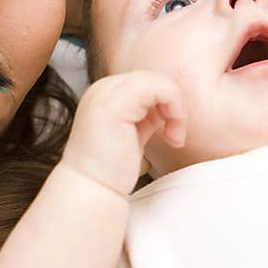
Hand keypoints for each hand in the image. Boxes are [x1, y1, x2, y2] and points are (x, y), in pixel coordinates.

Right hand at [60, 70, 186, 195]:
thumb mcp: (131, 134)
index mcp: (105, 94)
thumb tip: (165, 109)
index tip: (169, 134)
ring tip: (173, 137)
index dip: (164, 105)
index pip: (146, 83)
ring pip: (159, 81)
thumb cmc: (111, 171)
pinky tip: (170, 136)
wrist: (92, 189)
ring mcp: (108, 93)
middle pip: (153, 79)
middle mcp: (103, 88)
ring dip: (175, 109)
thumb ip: (144, 116)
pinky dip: (174, 110)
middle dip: (172, 106)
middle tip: (174, 136)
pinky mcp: (118, 103)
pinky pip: (160, 88)